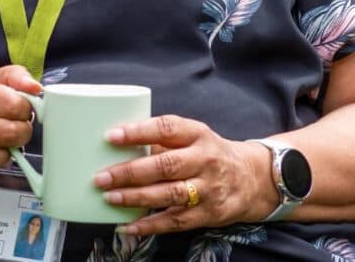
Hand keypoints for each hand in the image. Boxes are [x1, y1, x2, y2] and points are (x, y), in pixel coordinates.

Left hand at [91, 115, 279, 235]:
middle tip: (101, 177)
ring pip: (169, 195)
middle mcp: (205, 161)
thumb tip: (119, 143)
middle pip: (165, 165)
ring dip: (136, 198)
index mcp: (197, 134)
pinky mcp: (209, 214)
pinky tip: (127, 225)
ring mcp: (209, 190)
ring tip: (109, 197)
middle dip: (130, 172)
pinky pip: (176, 221)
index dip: (138, 132)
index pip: (166, 129)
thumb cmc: (208, 152)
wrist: (253, 178)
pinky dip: (150, 225)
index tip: (111, 136)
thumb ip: (162, 139)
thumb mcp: (192, 136)